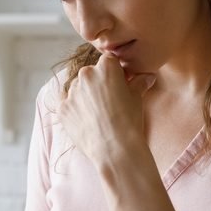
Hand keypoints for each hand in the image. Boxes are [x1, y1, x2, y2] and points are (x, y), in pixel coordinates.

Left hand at [58, 53, 155, 168]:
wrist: (115, 149)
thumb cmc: (129, 121)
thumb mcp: (137, 97)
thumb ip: (139, 82)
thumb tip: (147, 76)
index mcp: (105, 67)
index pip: (109, 62)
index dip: (115, 74)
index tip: (120, 86)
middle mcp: (85, 75)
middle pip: (91, 74)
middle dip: (98, 84)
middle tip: (109, 103)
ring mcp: (71, 92)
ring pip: (79, 89)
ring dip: (86, 97)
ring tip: (99, 115)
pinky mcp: (62, 108)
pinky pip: (70, 105)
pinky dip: (77, 111)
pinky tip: (88, 123)